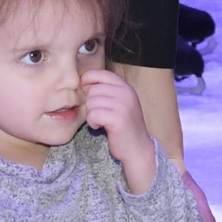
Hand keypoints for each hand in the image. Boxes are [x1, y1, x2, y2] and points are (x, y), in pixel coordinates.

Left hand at [82, 68, 156, 190]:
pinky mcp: (118, 118)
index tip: (85, 90)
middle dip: (90, 103)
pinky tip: (100, 127)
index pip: (101, 73)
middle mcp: (126, 93)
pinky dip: (93, 123)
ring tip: (100, 122)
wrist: (138, 148)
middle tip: (98, 114)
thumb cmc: (124, 126)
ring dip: (91, 114)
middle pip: (93, 90)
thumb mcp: (119, 103)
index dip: (88, 79)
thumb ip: (105, 91)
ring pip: (91, 102)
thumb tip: (83, 82)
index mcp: (126, 87)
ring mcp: (123, 105)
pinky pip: (93, 115)